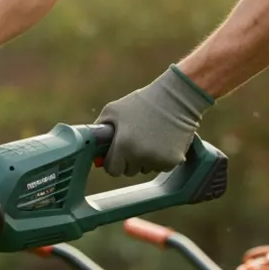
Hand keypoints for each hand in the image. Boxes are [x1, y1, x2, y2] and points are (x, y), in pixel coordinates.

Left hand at [95, 65, 214, 177]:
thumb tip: (91, 145)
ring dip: (145, 160)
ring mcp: (158, 161)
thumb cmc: (143, 102)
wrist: (177, 97)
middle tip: (135, 141)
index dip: (113, 161)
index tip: (117, 153)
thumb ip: (99, 129)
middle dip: (129, 160)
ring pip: (146, 169)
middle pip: (129, 172)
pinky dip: (161, 158)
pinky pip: (161, 167)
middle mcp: (140, 157)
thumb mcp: (113, 110)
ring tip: (150, 137)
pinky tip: (163, 141)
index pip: (113, 170)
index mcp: (124, 146)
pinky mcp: (173, 161)